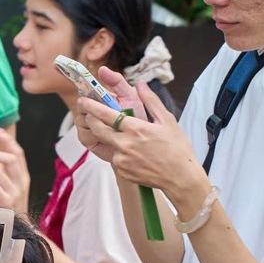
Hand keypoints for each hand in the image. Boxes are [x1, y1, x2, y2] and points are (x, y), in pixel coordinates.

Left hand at [0, 144, 29, 214]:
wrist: (16, 232)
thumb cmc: (8, 208)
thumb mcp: (8, 188)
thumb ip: (2, 174)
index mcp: (23, 177)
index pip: (18, 153)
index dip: (8, 141)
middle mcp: (22, 183)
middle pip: (11, 158)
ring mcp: (16, 193)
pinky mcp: (7, 203)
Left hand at [76, 69, 207, 207]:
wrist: (180, 177)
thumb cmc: (177, 147)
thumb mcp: (167, 120)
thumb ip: (151, 101)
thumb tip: (141, 84)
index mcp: (136, 129)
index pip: (106, 115)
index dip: (91, 106)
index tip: (83, 100)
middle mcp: (125, 144)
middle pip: (98, 130)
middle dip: (91, 120)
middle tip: (89, 114)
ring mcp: (121, 160)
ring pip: (107, 144)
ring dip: (110, 138)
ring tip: (127, 137)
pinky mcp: (122, 171)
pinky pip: (115, 158)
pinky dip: (119, 152)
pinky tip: (134, 153)